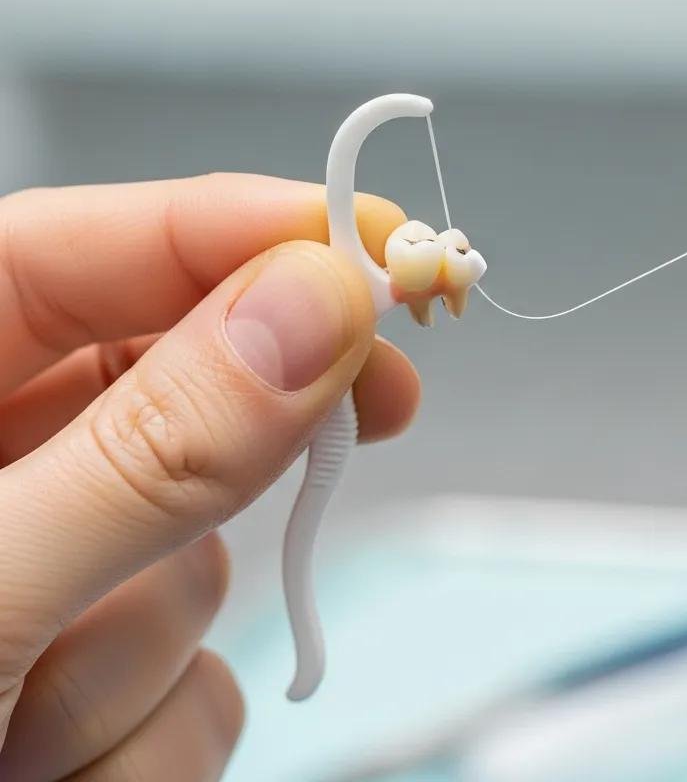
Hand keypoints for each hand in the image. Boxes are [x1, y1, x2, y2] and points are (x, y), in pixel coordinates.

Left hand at [0, 174, 419, 780]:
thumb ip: (149, 448)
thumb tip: (315, 309)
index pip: (104, 243)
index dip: (252, 228)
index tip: (381, 251)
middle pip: (183, 380)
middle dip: (273, 416)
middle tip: (383, 407)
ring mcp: (50, 571)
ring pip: (199, 550)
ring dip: (151, 643)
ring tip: (33, 734)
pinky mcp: (92, 672)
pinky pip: (197, 671)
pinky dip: (148, 733)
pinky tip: (53, 776)